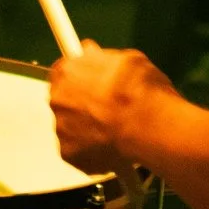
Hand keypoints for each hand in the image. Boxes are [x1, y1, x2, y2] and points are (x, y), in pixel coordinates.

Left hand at [48, 43, 172, 174]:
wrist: (150, 129)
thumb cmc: (141, 91)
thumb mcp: (128, 59)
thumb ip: (102, 58)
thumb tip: (91, 53)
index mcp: (68, 72)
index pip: (63, 71)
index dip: (79, 77)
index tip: (90, 81)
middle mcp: (58, 100)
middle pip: (64, 100)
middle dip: (81, 103)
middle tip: (107, 107)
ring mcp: (61, 130)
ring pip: (70, 126)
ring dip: (85, 127)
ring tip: (113, 130)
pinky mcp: (69, 155)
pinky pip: (77, 149)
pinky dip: (89, 149)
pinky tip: (111, 146)